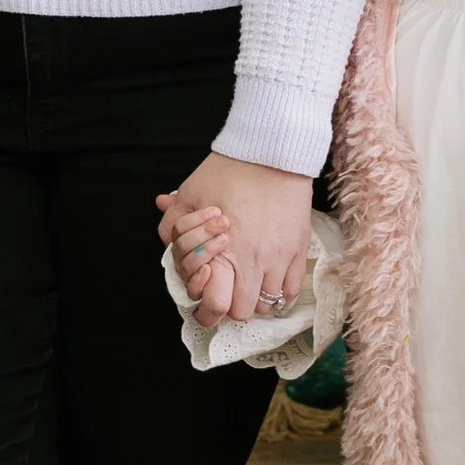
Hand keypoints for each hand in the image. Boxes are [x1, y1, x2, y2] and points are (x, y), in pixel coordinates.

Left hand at [155, 156, 311, 325]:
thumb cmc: (230, 171)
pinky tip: (270, 278)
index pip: (217, 306)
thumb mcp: (191, 193)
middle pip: (243, 312)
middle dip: (232, 305)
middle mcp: (254, 263)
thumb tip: (165, 238)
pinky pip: (292, 289)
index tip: (206, 301)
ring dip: (256, 299)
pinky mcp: (300, 250)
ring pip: (269, 304)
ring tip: (248, 282)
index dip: (208, 310)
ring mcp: (280, 259)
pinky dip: (280, 292)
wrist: (272, 152)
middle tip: (227, 289)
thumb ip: (173, 222)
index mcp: (225, 253)